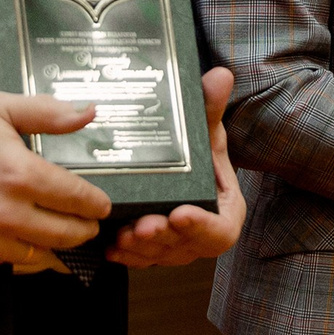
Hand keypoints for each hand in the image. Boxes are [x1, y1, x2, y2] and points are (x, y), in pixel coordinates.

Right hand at [0, 93, 112, 270]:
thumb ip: (47, 113)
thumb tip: (87, 112)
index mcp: (21, 175)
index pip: (78, 200)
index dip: (97, 204)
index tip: (101, 204)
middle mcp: (9, 213)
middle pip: (68, 234)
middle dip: (85, 229)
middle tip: (89, 223)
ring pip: (43, 255)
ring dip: (57, 245)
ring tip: (63, 234)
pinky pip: (11, 263)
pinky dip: (22, 253)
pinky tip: (24, 238)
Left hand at [108, 67, 246, 267]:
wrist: (188, 165)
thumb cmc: (200, 150)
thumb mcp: (206, 130)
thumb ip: (210, 109)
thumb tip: (219, 75)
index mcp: (225, 210)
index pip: (222, 230)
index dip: (202, 227)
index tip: (180, 213)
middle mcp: (202, 233)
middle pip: (186, 247)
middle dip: (163, 238)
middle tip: (142, 226)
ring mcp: (178, 245)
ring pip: (161, 256)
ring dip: (142, 249)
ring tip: (123, 234)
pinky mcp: (155, 249)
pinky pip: (142, 259)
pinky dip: (126, 255)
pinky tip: (109, 246)